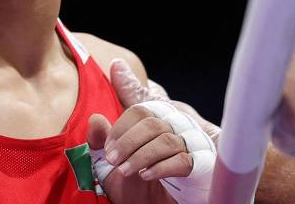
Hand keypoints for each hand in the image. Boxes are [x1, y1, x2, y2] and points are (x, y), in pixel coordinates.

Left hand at [87, 59, 218, 203]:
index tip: (106, 148)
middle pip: (152, 123)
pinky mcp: (198, 166)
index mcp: (151, 122)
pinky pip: (182, 161)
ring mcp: (186, 146)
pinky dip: (160, 167)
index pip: (139, 111)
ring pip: (166, 141)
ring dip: (141, 156)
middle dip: (128, 142)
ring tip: (125, 170)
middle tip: (112, 160)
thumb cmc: (131, 183)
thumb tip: (95, 119)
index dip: (120, 128)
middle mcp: (171, 129)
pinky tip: (145, 175)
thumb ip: (100, 140)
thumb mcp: (109, 162)